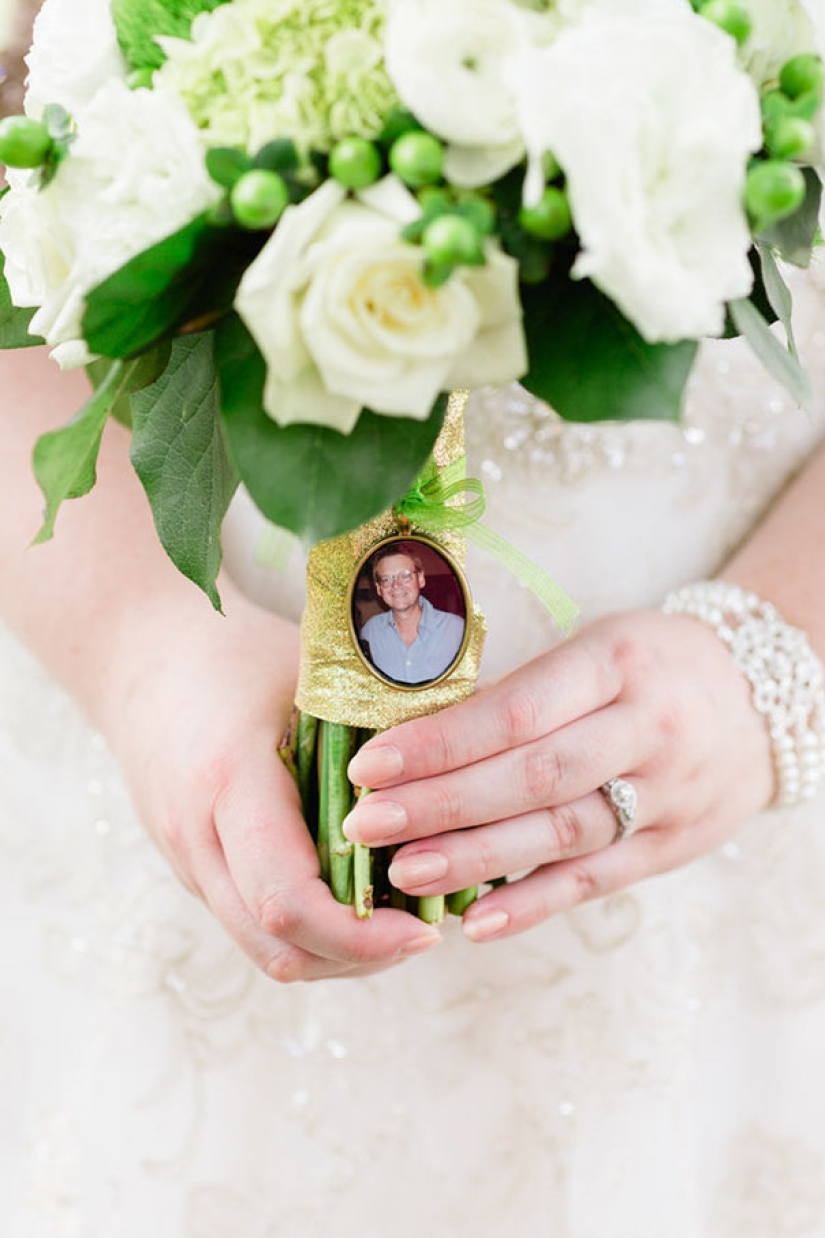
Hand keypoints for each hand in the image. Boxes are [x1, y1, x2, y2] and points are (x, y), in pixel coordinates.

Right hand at [100, 582, 441, 980]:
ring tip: (400, 918)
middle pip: (279, 946)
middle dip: (361, 956)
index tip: (427, 926)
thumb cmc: (235, 652)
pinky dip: (310, 929)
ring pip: (265, 949)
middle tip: (426, 929)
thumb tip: (478, 748)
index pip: (290, 900)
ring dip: (337, 953)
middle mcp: (198, 836)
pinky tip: (356, 896)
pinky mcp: (192, 868)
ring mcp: (187, 861)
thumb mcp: (313, 675)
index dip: (363, 934)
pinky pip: (252, 924)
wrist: (140, 656)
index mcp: (230, 781)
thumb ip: (384, 719)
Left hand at [344, 606, 774, 941]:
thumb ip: (521, 690)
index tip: (371, 765)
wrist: (761, 698)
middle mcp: (647, 728)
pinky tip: (475, 921)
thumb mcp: (596, 648)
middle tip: (366, 826)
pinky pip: (597, 880)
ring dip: (475, 859)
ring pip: (561, 834)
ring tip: (404, 873)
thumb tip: (417, 728)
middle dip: (441, 804)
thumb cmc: (652, 663)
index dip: (441, 742)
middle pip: (533, 776)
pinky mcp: (674, 845)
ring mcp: (667, 794)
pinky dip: (533, 903)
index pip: (519, 709)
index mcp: (617, 662)